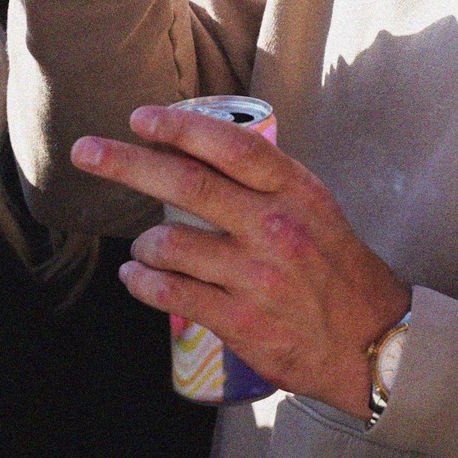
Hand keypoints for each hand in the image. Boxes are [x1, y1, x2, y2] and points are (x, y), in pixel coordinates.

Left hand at [71, 105, 410, 413]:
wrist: (372, 339)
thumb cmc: (334, 265)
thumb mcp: (313, 207)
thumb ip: (264, 181)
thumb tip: (197, 150)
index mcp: (294, 190)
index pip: (229, 146)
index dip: (180, 126)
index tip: (140, 117)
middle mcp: (273, 227)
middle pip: (187, 185)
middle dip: (127, 163)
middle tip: (86, 150)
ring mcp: (256, 276)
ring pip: (170, 244)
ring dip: (142, 243)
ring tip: (142, 249)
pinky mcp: (241, 321)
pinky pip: (172, 294)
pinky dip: (142, 282)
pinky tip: (135, 278)